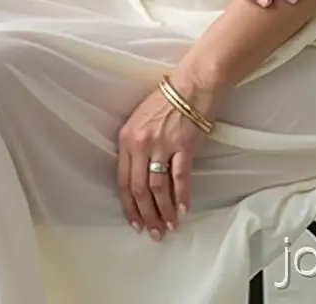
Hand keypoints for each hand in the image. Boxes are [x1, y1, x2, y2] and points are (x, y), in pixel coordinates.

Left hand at [117, 79, 212, 239]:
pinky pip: (179, 178)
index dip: (129, 205)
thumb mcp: (140, 118)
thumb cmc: (167, 98)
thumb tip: (139, 174)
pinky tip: (182, 210)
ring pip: (158, 188)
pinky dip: (181, 197)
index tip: (135, 222)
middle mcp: (141, 143)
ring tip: (169, 226)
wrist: (192, 82)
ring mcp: (162, 145)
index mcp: (127, 137)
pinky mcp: (183, 145)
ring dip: (163, 211)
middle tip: (153, 232)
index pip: (123, 180)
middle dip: (146, 215)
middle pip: (139, 189)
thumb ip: (136, 144)